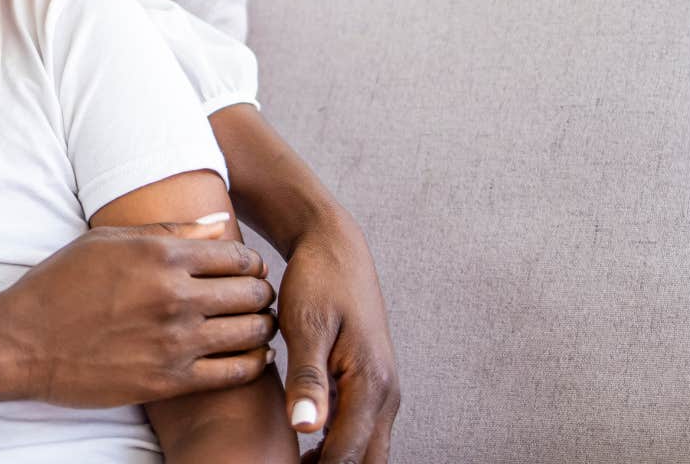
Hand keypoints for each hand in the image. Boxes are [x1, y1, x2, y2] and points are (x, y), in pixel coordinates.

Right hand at [0, 216, 278, 408]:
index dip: (252, 264)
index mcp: (162, 255)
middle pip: (251, 293)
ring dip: (262, 328)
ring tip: (257, 326)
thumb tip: (221, 224)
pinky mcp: (169, 380)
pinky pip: (233, 373)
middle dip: (261, 294)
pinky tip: (253, 357)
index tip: (249, 271)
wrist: (22, 342)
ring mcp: (174, 341)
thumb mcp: (108, 241)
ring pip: (250, 333)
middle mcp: (175, 295)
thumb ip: (170, 231)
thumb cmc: (61, 285)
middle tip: (258, 299)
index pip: (238, 256)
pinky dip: (252, 364)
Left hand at [279, 213, 399, 463]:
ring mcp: (382, 390)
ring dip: (336, 462)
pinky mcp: (371, 384)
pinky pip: (362, 430)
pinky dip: (338, 446)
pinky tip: (303, 446)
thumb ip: (308, 378)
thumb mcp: (307, 325)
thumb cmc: (318, 281)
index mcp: (372, 382)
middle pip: (367, 461)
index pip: (347, 453)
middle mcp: (386, 392)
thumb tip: (304, 428)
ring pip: (368, 449)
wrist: (335, 247)